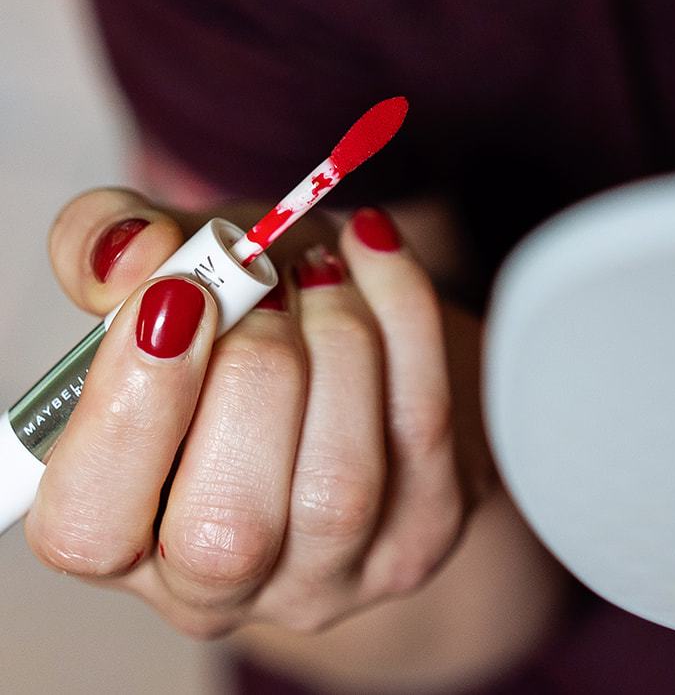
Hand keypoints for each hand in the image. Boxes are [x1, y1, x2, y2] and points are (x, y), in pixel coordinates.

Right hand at [24, 188, 479, 637]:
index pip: (89, 528)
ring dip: (335, 341)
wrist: (367, 348)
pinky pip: (421, 424)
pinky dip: (403, 315)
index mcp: (121, 537)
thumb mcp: (165, 272)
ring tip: (318, 267)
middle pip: (227, 527)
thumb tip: (132, 258)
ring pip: (338, 486)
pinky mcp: (424, 530)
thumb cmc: (243, 325)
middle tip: (263, 278)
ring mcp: (332, 571)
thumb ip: (110, 250)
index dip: (130, 411)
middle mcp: (218, 583)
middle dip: (252, 372)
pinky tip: (373, 253)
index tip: (176, 297)